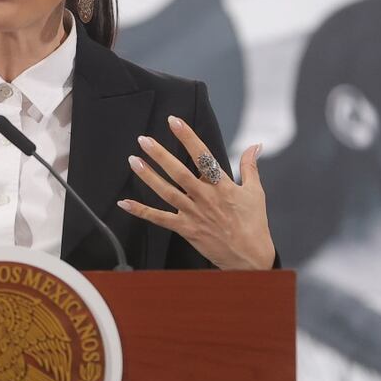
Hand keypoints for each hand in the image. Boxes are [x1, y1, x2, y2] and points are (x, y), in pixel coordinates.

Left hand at [117, 115, 273, 269]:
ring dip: (148, 176)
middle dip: (160, 154)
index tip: (174, 122)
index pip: (203, 156)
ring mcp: (194, 214)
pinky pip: (159, 219)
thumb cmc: (254, 224)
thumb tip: (255, 145)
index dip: (188, 137)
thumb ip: (250, 166)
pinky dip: (141, 211)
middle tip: (143, 140)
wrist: (250, 258)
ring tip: (133, 160)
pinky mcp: (186, 229)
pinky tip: (125, 203)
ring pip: (166, 192)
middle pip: (179, 172)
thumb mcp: (255, 192)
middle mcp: (206, 198)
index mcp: (223, 186)